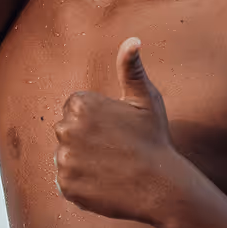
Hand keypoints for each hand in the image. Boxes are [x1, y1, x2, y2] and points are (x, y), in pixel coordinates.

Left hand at [54, 39, 184, 224]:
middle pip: (67, 132)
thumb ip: (131, 68)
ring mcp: (65, 159)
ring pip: (66, 156)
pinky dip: (81, 184)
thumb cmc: (154, 140)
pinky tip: (103, 184)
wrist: (161, 188)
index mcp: (81, 104)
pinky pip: (66, 181)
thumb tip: (133, 40)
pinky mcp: (66, 186)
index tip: (114, 131)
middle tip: (114, 150)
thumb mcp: (145, 100)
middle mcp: (66, 129)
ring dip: (82, 162)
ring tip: (110, 167)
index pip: (74, 109)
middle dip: (85, 139)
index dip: (96, 121)